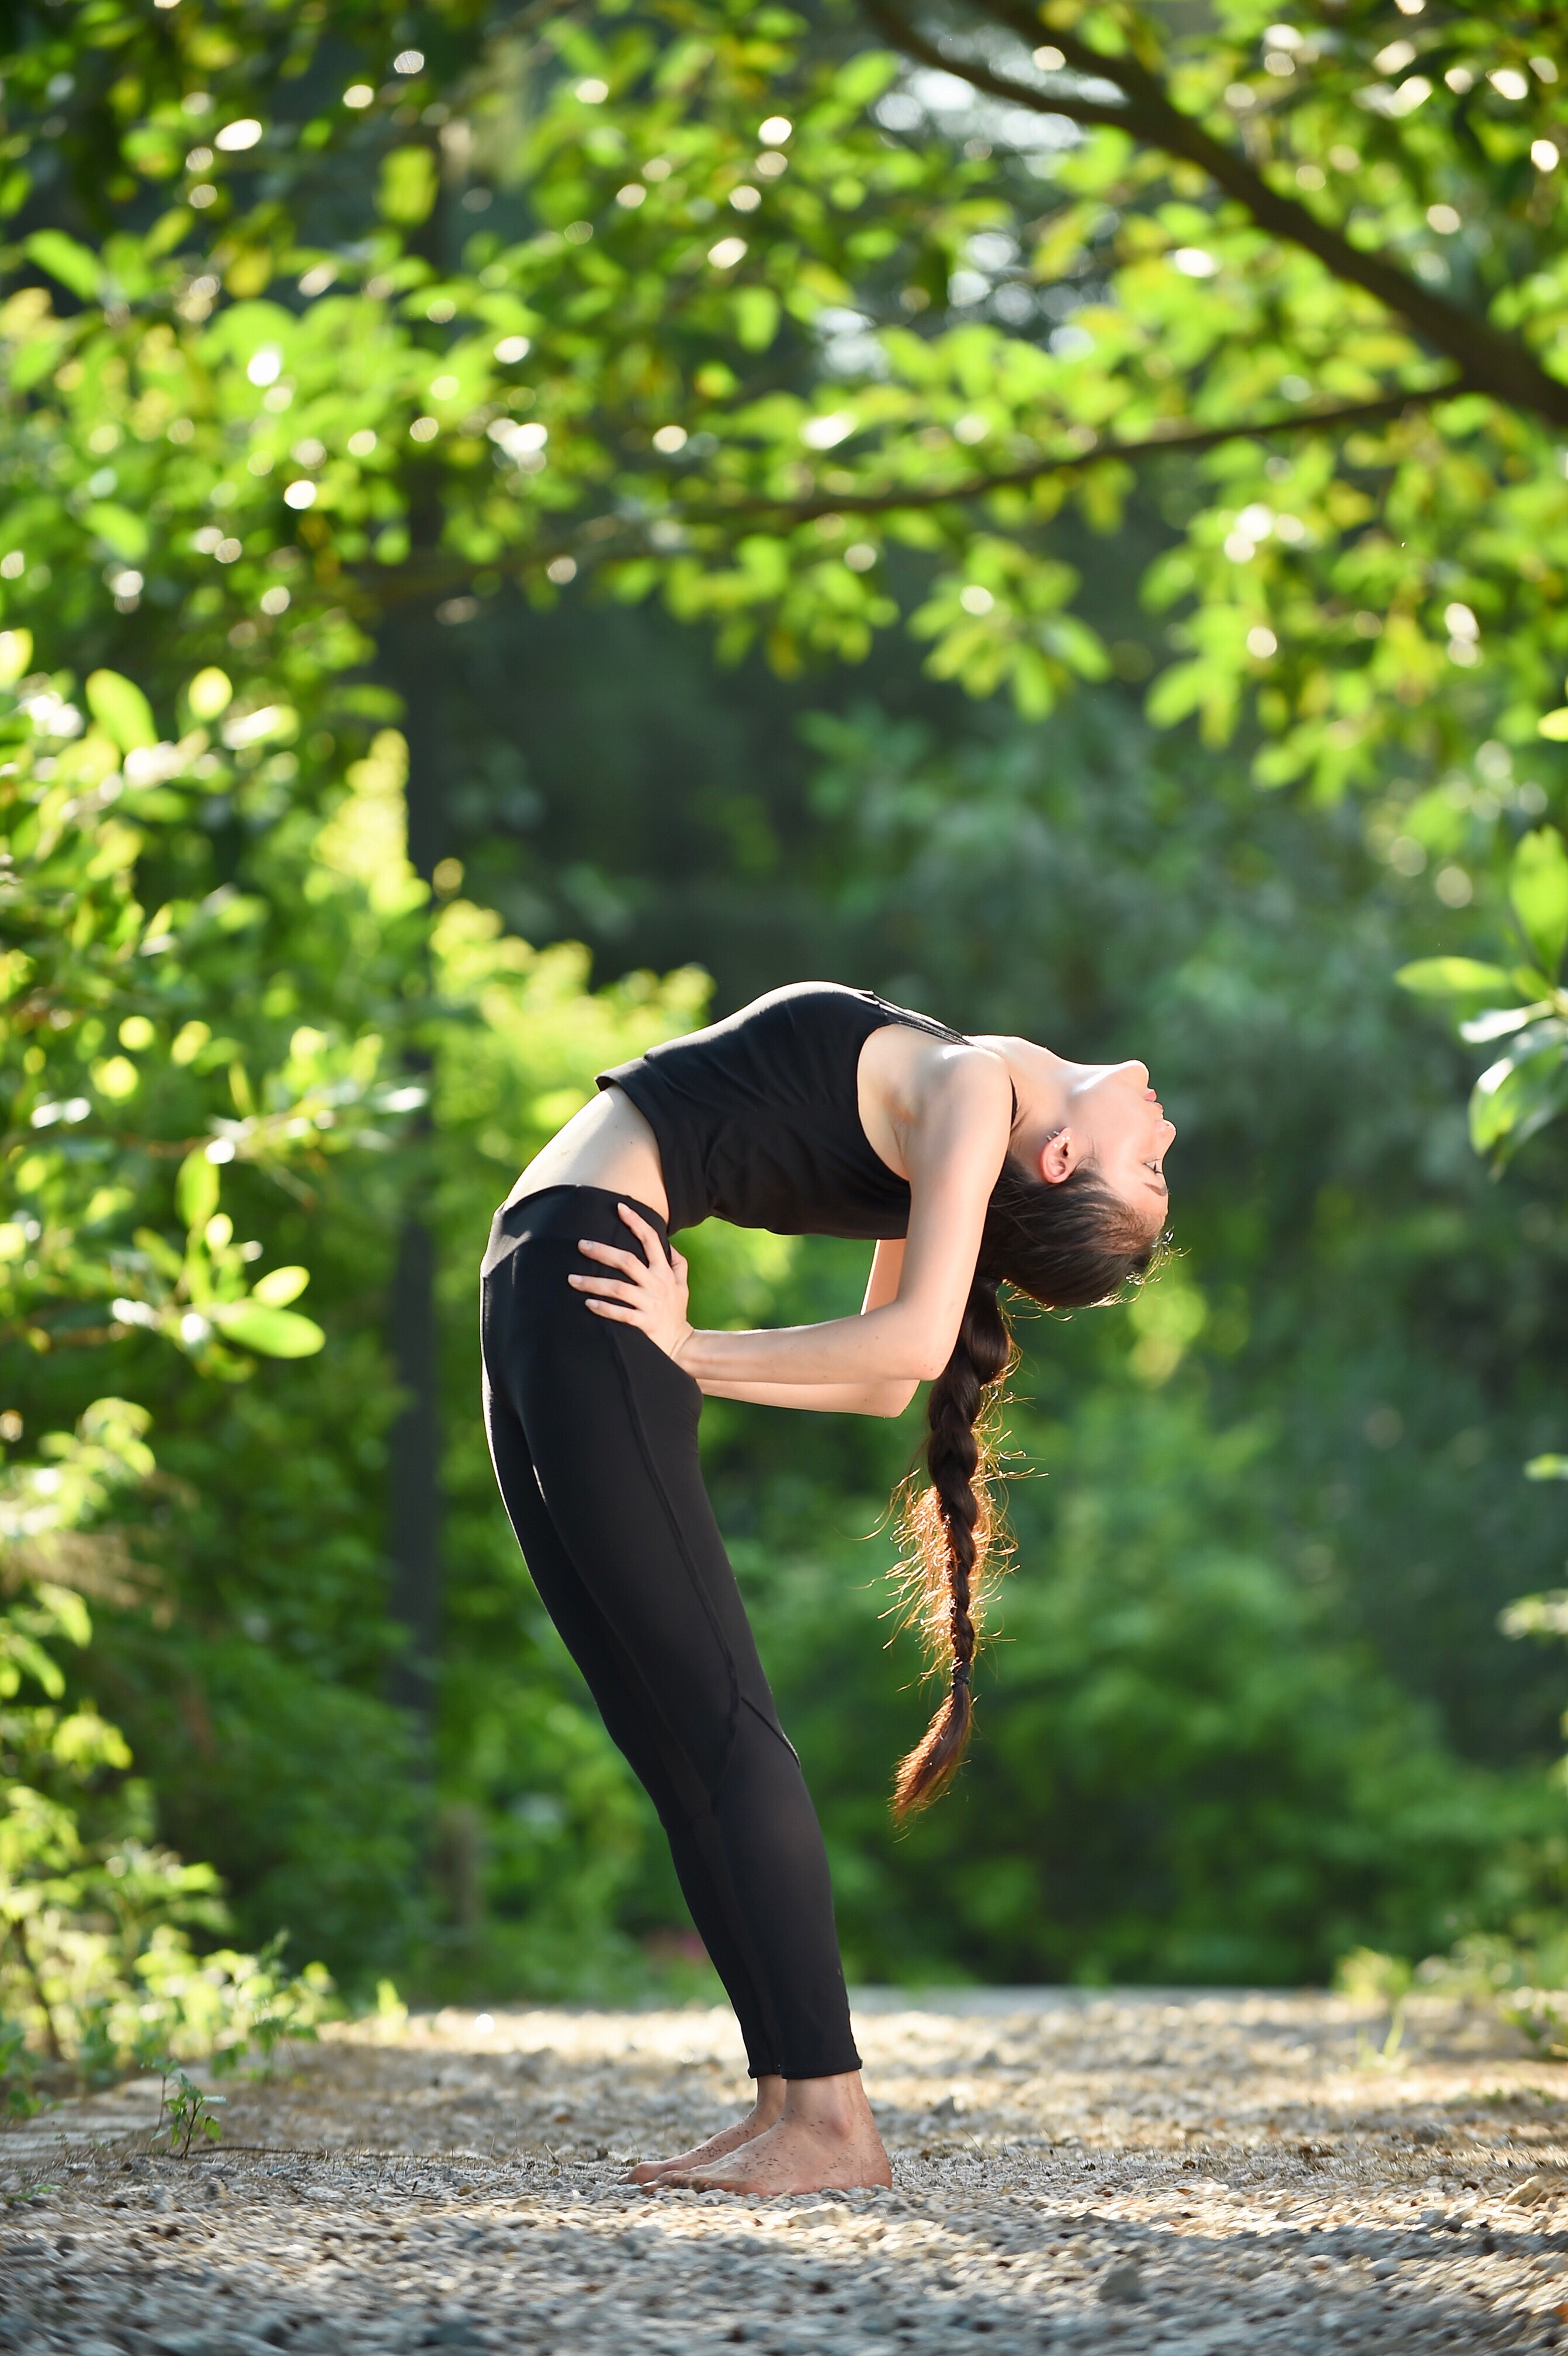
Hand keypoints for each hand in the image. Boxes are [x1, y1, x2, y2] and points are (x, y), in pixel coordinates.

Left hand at [569, 1203, 693, 1364]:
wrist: (681, 1346)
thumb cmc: (675, 1313)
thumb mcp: (681, 1286)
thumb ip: (677, 1265)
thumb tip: (671, 1246)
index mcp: (664, 1272)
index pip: (651, 1241)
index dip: (636, 1222)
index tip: (620, 1207)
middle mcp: (657, 1285)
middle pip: (628, 1261)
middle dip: (603, 1251)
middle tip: (581, 1245)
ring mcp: (650, 1304)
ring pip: (619, 1288)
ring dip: (593, 1283)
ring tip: (572, 1279)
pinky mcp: (644, 1324)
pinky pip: (620, 1314)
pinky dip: (603, 1308)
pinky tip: (587, 1303)